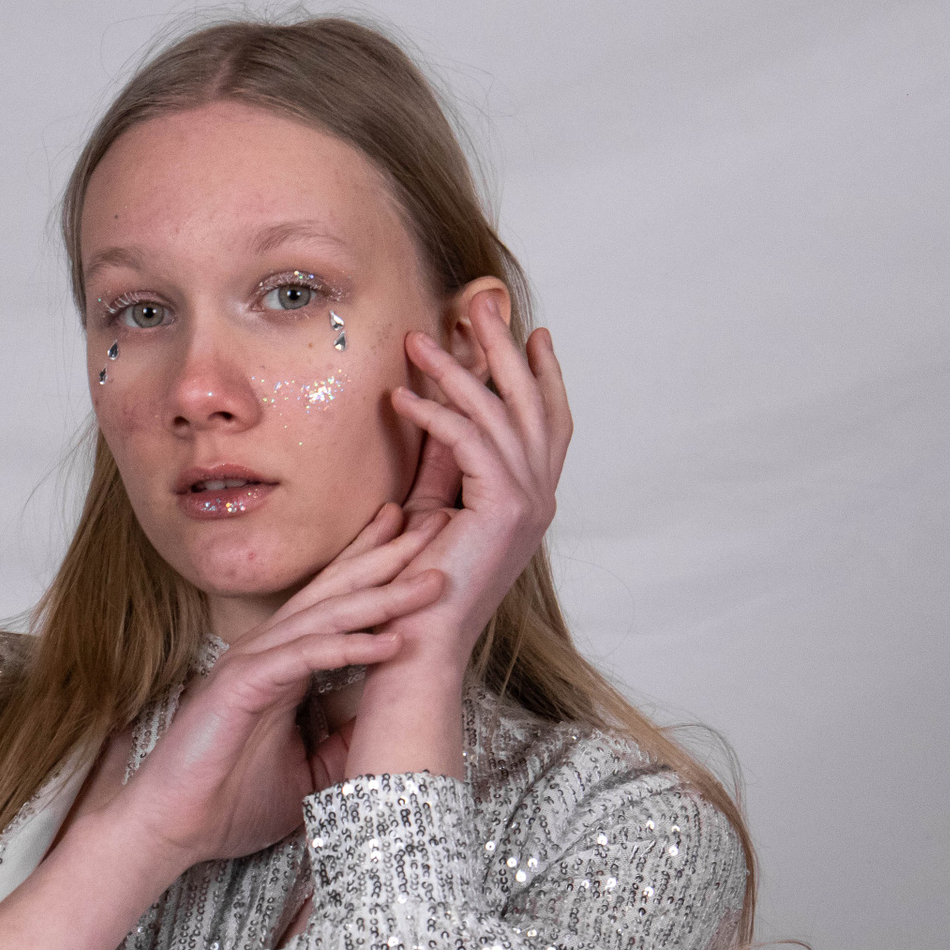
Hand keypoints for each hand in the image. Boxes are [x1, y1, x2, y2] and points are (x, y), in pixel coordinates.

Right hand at [109, 502, 447, 868]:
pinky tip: (389, 643)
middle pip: (336, 591)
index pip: (336, 603)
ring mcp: (252, 665)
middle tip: (436, 520)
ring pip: (325, 617)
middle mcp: (268, 652)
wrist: (170, 833)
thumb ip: (344, 741)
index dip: (376, 567)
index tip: (421, 540)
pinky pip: (302, 658)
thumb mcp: (311, 772)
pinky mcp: (240, 688)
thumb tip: (391, 729)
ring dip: (381, 596)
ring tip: (430, 579)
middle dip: (387, 557)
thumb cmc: (228, 802)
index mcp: (282, 663)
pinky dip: (347, 648)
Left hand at [387, 294, 572, 662]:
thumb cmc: (420, 586)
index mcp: (532, 499)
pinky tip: (401, 396)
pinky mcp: (503, 512)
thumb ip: (443, 461)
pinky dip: (435, 414)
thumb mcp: (434, 507)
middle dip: (507, 350)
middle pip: (532, 404)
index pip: (548, 422)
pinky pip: (469, 443)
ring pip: (499, 415)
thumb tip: (435, 408)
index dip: (544, 374)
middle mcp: (540, 498)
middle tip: (481, 305)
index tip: (532, 331)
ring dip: (457, 371)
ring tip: (417, 340)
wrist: (421, 644)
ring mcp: (528, 505)